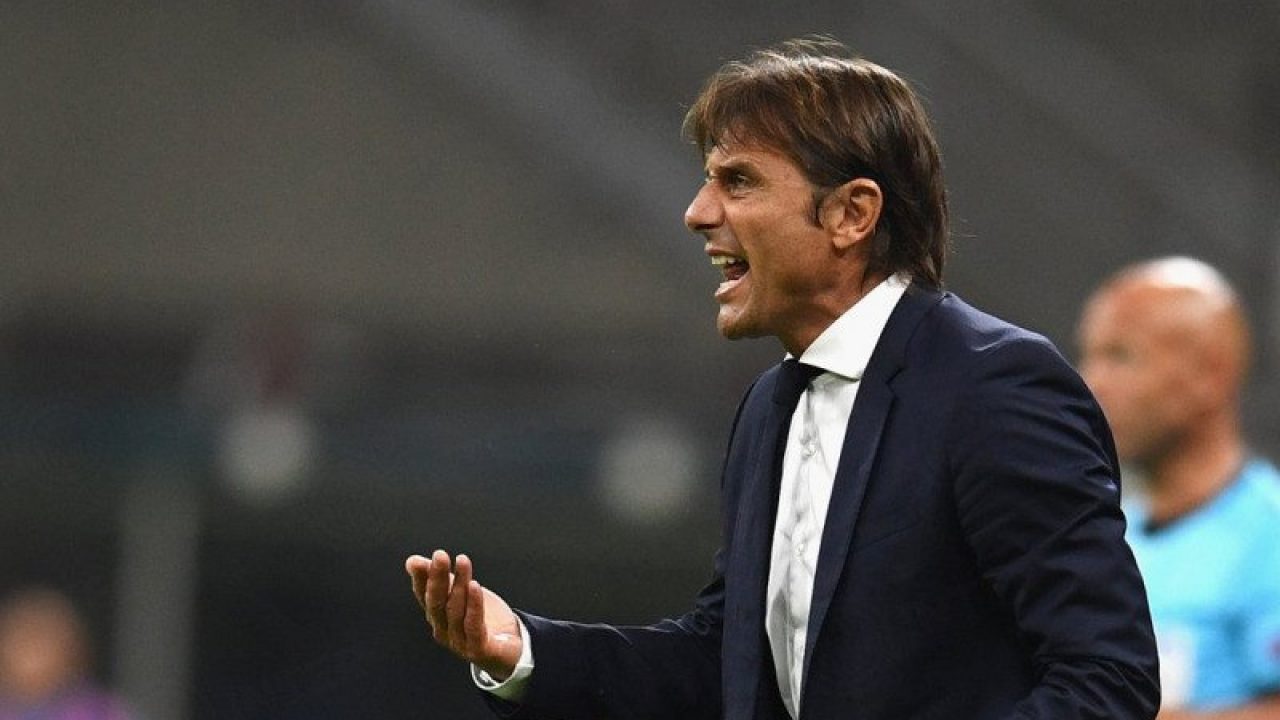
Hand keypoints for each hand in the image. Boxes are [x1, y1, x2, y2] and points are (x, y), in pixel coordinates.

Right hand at [405, 550, 521, 680]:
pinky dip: (473, 606)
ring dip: (459, 585)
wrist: (509, 649)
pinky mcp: (479, 649)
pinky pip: (474, 626)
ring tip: (463, 562)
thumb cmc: (482, 619)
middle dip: (437, 578)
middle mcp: (444, 631)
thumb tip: (412, 560)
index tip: (417, 561)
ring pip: (456, 612)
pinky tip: (475, 586)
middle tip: (440, 556)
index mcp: (438, 617)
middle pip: (437, 603)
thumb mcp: (461, 593)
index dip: (420, 579)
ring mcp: (460, 642)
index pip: (424, 596)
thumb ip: (441, 578)